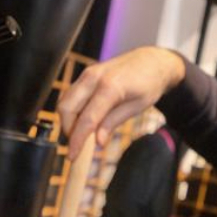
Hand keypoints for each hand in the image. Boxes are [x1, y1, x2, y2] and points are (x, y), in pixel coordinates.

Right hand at [58, 47, 185, 159]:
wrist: (151, 61)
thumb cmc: (148, 84)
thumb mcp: (137, 107)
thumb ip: (113, 122)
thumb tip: (98, 142)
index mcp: (110, 87)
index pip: (87, 119)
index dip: (77, 140)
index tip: (72, 156)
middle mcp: (94, 78)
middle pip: (66, 108)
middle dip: (68, 130)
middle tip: (77, 145)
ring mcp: (87, 74)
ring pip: (65, 101)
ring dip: (68, 121)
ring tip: (82, 134)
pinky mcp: (86, 75)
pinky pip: (71, 95)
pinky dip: (72, 111)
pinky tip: (84, 121)